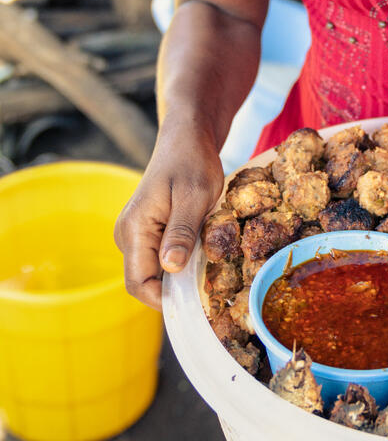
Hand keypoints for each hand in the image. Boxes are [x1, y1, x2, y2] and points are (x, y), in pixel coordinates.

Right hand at [114, 121, 224, 309]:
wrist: (187, 137)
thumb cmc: (193, 161)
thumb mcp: (195, 196)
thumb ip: (182, 232)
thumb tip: (170, 270)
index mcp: (134, 229)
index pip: (139, 283)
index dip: (165, 300)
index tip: (196, 302)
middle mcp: (127, 234)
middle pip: (144, 281)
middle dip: (173, 290)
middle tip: (208, 286)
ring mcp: (135, 232)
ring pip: (152, 271)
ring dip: (177, 276)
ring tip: (206, 266)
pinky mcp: (146, 229)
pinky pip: (157, 257)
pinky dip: (177, 261)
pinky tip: (199, 253)